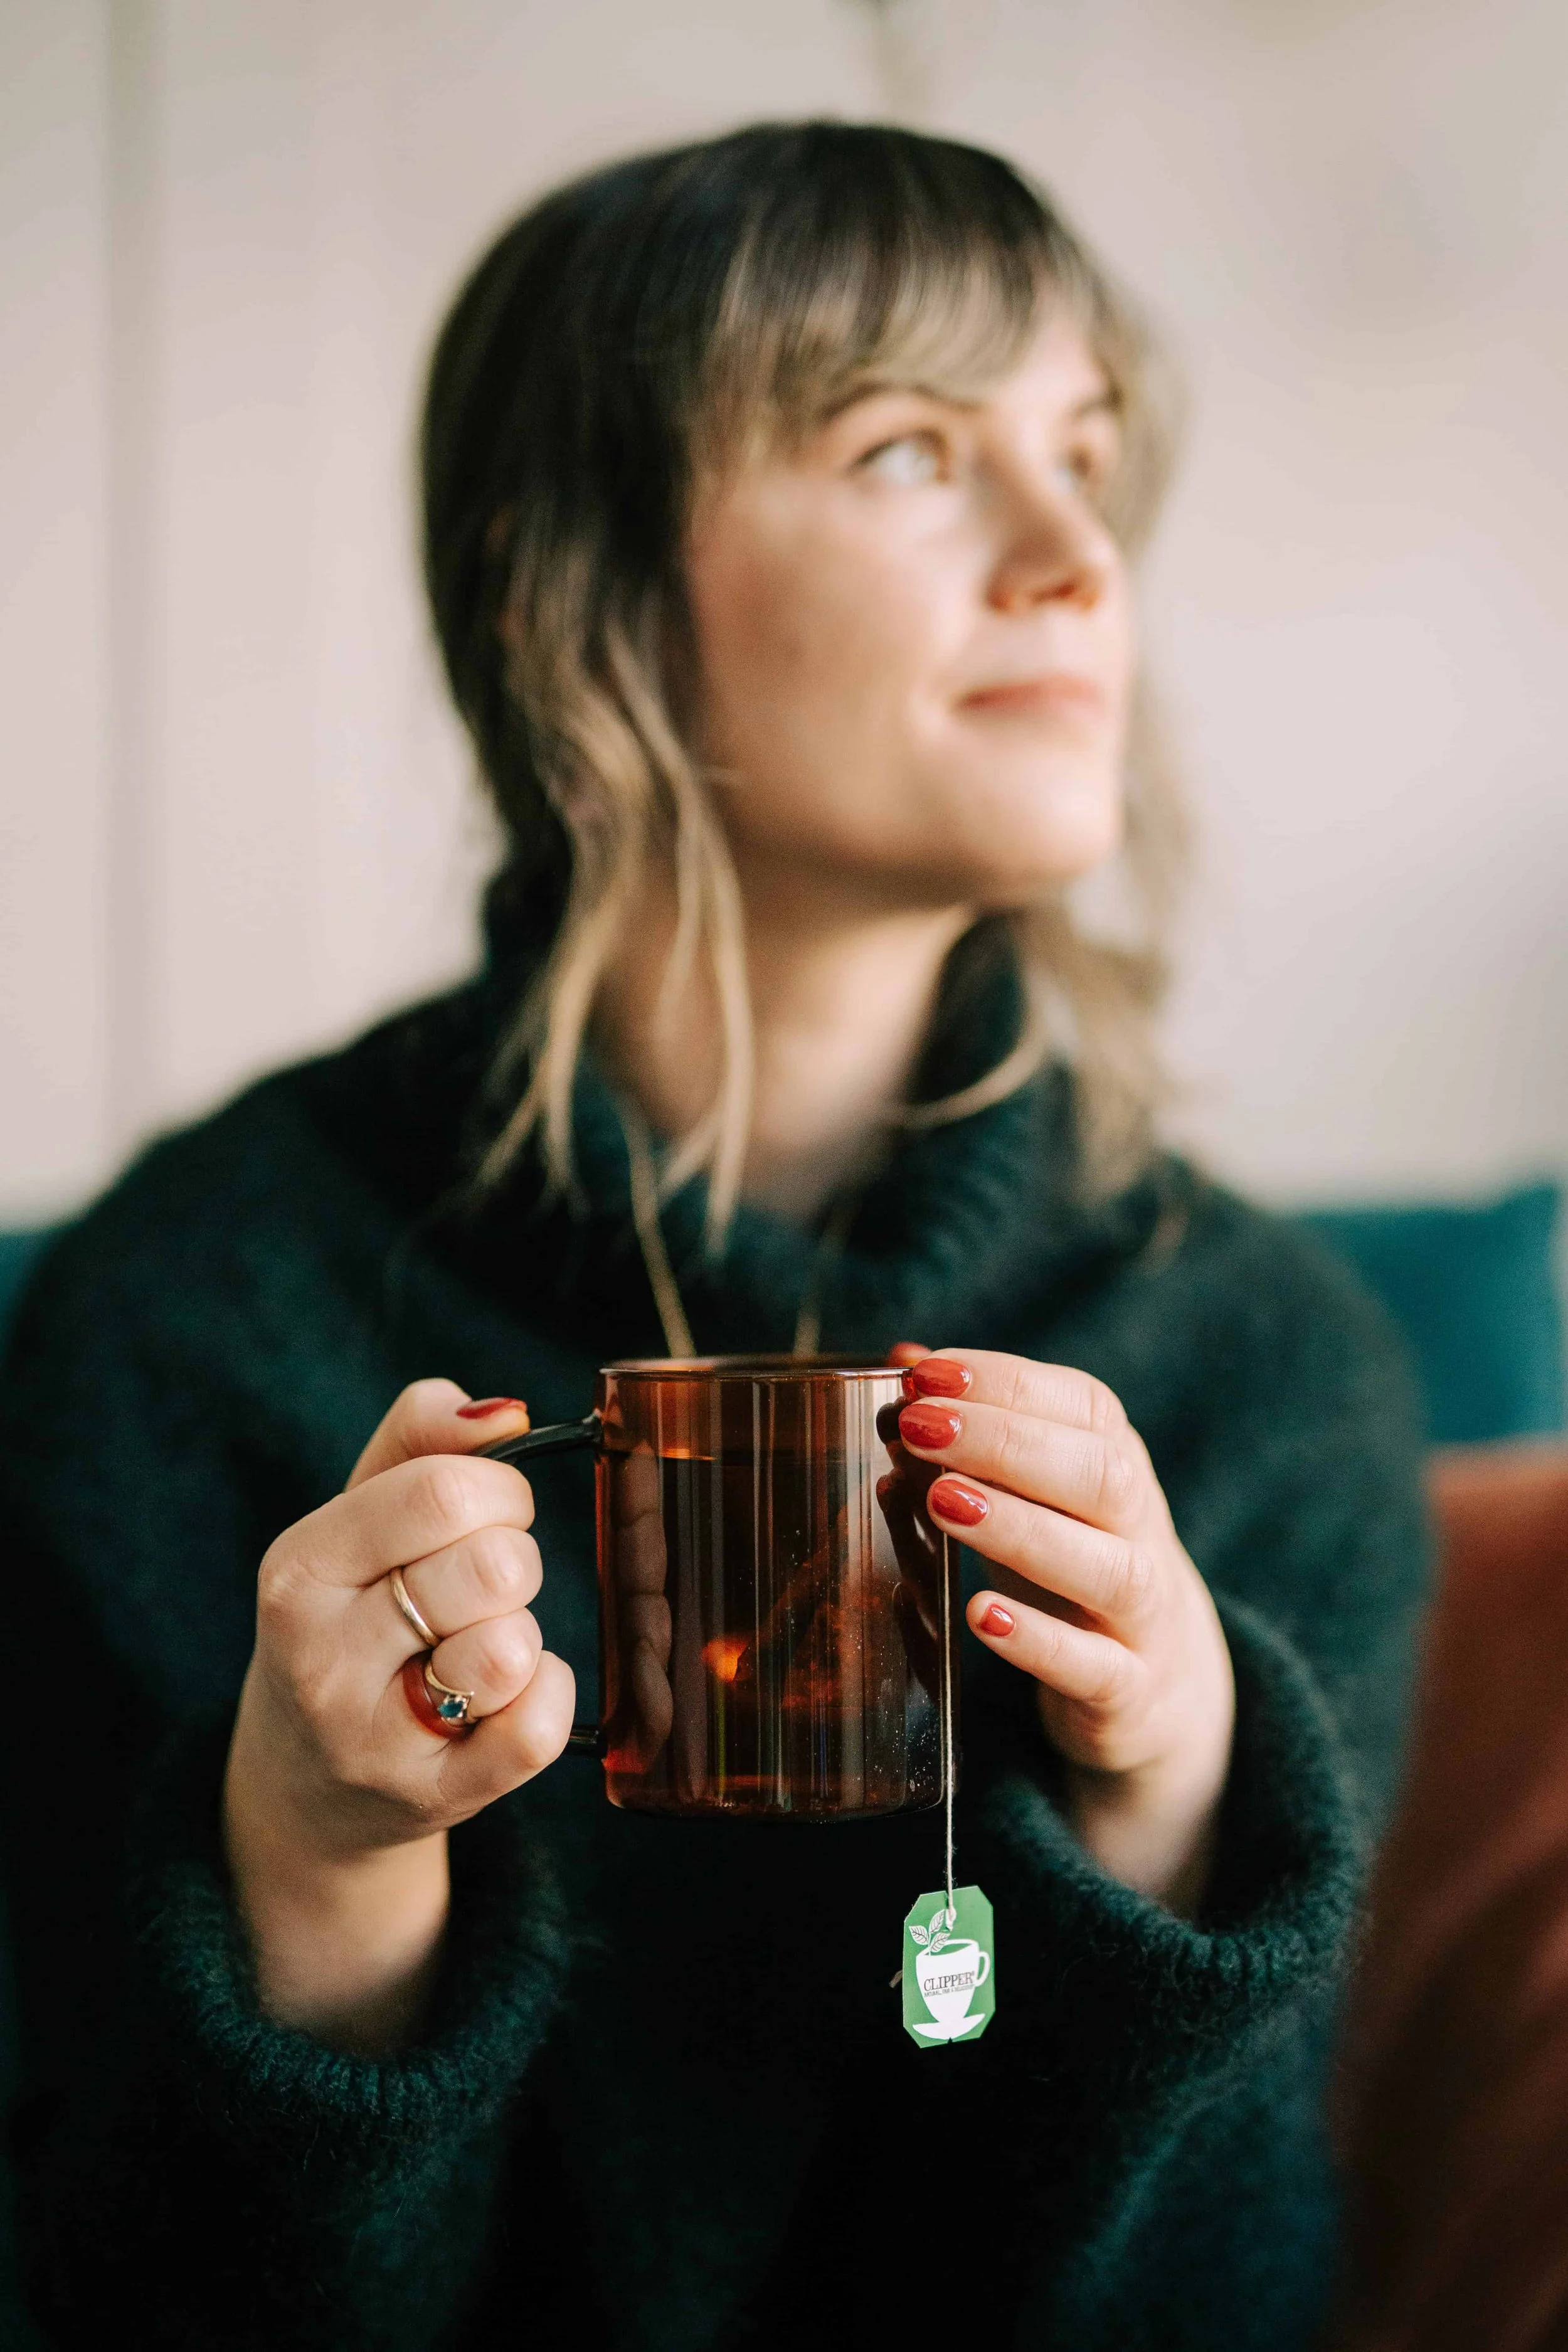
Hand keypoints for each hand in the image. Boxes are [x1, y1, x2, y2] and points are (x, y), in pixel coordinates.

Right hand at [223, 1381, 575, 2053]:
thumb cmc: (350, 1617)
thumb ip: (420, 1438)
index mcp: (299, 1571)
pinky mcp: (431, 1798)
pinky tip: (507, 1694)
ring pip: (512, 1648)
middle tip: (482, 1585)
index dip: (500, 1490)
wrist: (305, 1782)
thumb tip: (504, 1412)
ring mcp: (373, 1739)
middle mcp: (321, 1658)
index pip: (443, 1492)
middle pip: (492, 1566)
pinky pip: (536, 1730)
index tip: (491, 1510)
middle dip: (514, 1561)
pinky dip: (546, 1697)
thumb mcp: (355, 1518)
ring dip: (521, 1634)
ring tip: (476, 1645)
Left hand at [896, 1349, 1234, 1913]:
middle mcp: (1140, 1528)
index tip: (925, 1373)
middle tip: (917, 1426)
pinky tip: (980, 1616)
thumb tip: (903, 1360)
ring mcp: (1142, 1612)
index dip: (1005, 1382)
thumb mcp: (1033, 1491)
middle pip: (1100, 1474)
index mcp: (1118, 1463)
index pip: (1082, 1404)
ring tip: (940, 1502)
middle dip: (1005, 1442)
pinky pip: (1095, 1667)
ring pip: (1105, 1567)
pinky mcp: (1127, 1689)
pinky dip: (1039, 1642)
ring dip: (1020, 1529)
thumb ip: (972, 1428)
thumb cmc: (1070, 1556)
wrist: (1158, 1680)